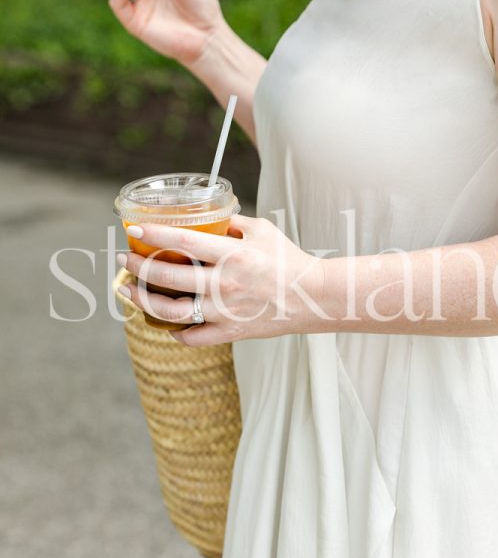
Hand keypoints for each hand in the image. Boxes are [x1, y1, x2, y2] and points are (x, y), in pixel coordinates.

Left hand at [116, 214, 329, 345]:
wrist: (313, 297)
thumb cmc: (289, 260)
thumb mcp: (263, 230)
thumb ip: (231, 224)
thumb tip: (205, 219)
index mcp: (234, 255)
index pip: (184, 243)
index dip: (154, 235)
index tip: (133, 230)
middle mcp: (226, 284)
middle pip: (169, 278)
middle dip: (139, 268)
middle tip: (125, 260)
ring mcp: (226, 311)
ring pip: (172, 312)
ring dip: (144, 301)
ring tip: (129, 291)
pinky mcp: (231, 332)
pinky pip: (194, 338)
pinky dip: (176, 333)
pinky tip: (166, 324)